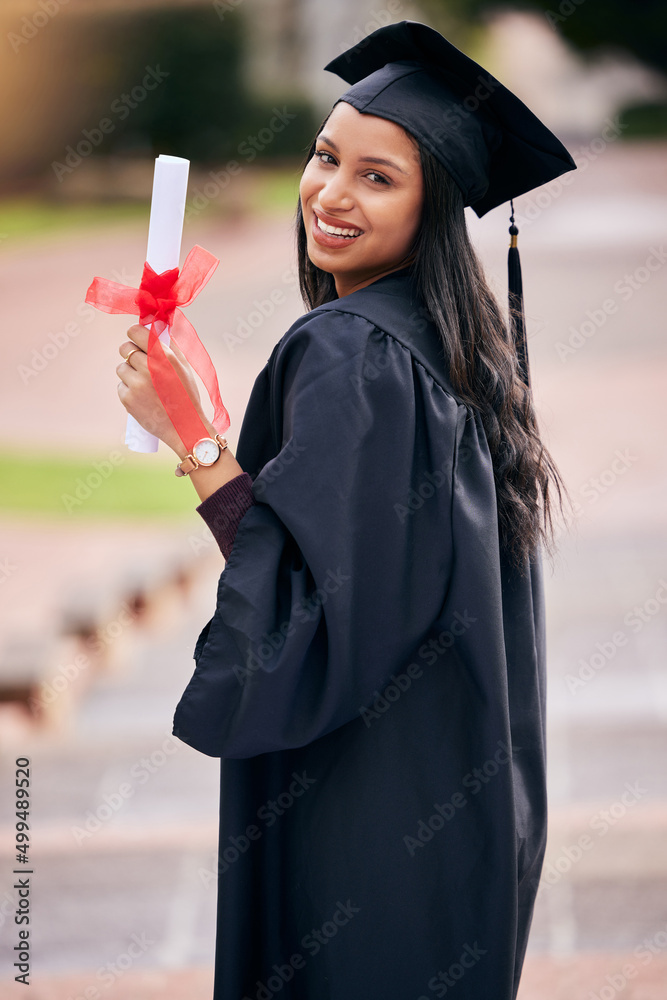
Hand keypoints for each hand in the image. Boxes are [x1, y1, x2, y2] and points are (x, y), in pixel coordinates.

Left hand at [116, 325, 212, 455]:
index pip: (134, 331)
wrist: (184, 426)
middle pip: (124, 348)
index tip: (136, 339)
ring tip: (145, 385)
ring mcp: (136, 384)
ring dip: (130, 373)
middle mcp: (148, 367)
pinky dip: (129, 390)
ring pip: (121, 368)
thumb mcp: (184, 366)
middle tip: (140, 362)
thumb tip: (155, 325)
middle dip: (130, 353)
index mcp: (163, 356)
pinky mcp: (128, 399)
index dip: (134, 334)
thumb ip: (169, 344)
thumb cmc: (186, 394)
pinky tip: (144, 398)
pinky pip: (121, 386)